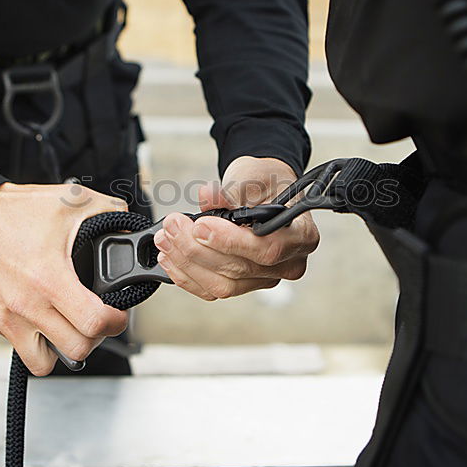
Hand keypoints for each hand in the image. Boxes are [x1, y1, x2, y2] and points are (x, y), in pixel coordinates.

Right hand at [0, 183, 129, 375]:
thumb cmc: (14, 210)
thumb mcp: (70, 200)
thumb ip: (110, 212)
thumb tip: (130, 227)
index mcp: (49, 279)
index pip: (94, 323)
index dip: (116, 322)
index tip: (117, 314)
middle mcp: (27, 304)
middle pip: (77, 349)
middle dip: (96, 337)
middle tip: (99, 321)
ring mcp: (8, 318)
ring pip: (45, 362)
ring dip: (64, 349)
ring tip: (72, 329)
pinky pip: (22, 349)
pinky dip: (39, 344)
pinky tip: (47, 323)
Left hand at [153, 156, 319, 299]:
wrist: (263, 190)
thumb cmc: (265, 182)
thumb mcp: (252, 176)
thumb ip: (230, 190)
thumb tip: (207, 196)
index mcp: (301, 236)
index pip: (267, 249)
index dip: (230, 242)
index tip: (201, 225)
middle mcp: (288, 264)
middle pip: (239, 269)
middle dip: (197, 249)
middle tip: (173, 226)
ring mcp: (265, 278)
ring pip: (222, 285)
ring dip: (187, 263)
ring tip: (165, 239)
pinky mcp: (243, 285)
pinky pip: (212, 291)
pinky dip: (186, 276)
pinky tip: (169, 258)